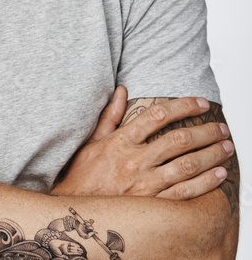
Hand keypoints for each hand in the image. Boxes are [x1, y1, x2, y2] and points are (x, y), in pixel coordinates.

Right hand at [50, 86, 233, 199]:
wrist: (74, 209)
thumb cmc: (82, 175)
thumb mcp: (92, 141)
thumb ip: (109, 116)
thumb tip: (121, 91)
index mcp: (120, 141)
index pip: (157, 115)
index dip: (183, 106)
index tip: (200, 103)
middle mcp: (134, 160)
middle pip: (178, 139)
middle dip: (205, 131)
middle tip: (221, 127)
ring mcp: (144, 183)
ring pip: (186, 165)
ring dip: (211, 154)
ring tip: (226, 147)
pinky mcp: (151, 203)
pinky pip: (184, 192)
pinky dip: (205, 182)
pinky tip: (218, 174)